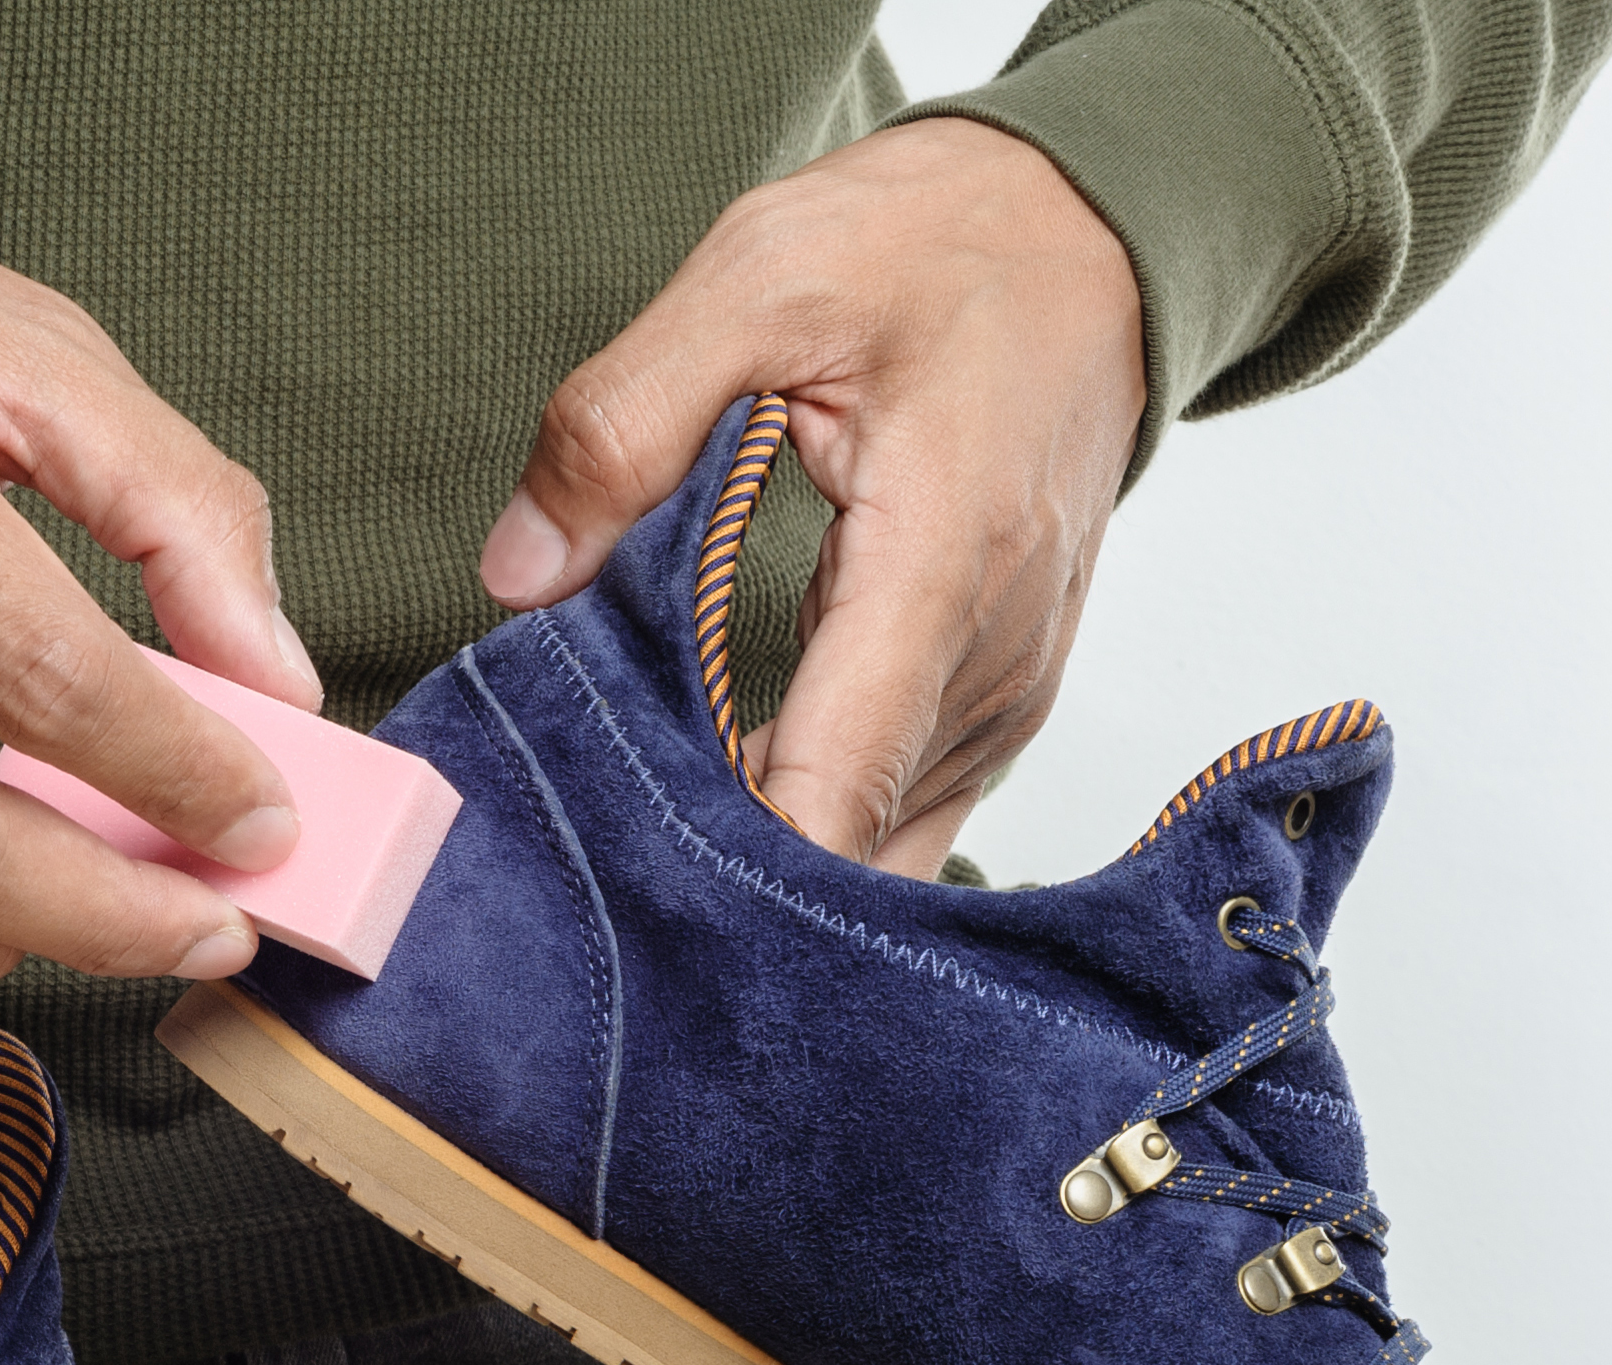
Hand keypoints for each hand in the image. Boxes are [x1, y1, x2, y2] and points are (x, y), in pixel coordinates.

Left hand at [476, 119, 1144, 879]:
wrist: (1091, 238)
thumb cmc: (936, 250)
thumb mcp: (761, 276)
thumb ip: (625, 418)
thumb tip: (520, 574)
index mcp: (940, 569)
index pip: (832, 799)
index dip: (716, 874)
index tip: (604, 880)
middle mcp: (988, 668)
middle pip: (838, 854)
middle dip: (709, 877)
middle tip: (571, 853)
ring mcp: (1001, 700)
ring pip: (866, 851)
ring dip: (751, 856)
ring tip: (622, 829)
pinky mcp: (992, 706)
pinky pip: (893, 811)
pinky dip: (802, 822)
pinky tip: (708, 802)